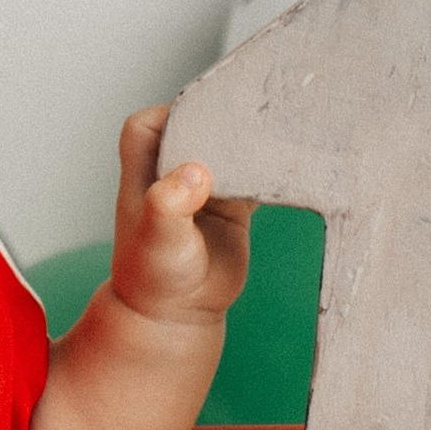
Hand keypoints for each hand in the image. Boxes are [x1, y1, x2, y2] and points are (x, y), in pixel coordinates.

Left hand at [108, 106, 253, 327]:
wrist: (177, 314)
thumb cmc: (155, 277)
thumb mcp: (157, 238)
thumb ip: (168, 205)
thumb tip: (196, 174)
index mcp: (143, 174)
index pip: (146, 126)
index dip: (169, 114)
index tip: (203, 117)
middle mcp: (172, 174)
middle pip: (193, 127)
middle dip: (219, 118)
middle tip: (252, 115)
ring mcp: (204, 186)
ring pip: (227, 148)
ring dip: (249, 141)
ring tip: (275, 134)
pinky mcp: (232, 204)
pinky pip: (253, 176)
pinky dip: (269, 170)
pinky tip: (287, 167)